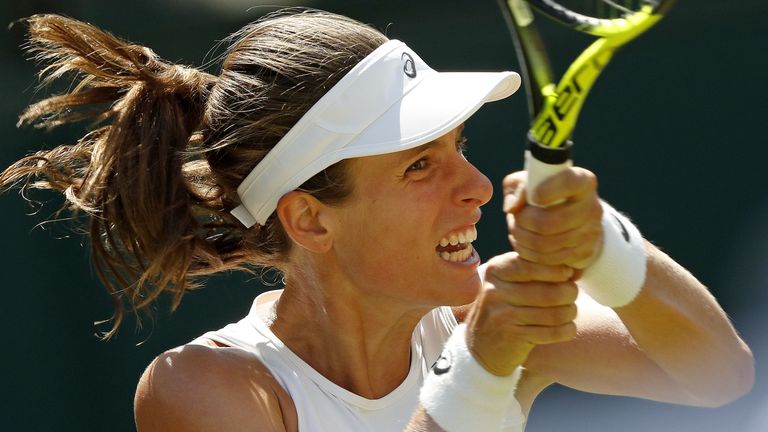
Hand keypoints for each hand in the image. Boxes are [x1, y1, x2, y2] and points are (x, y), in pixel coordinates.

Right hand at [465, 253, 577, 375]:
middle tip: (572, 296)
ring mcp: (502, 315)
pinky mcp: (512, 336)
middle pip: (550, 291)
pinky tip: (566, 328)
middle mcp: (495, 290)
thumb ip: (536, 271)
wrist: (482, 346)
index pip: (535, 264)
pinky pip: (553, 332)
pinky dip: (567, 330)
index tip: (568, 276)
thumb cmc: (506, 308)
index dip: (559, 270)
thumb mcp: (510, 283)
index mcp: (497, 270)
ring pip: (554, 313)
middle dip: (570, 293)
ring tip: (569, 312)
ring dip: (570, 313)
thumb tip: (574, 270)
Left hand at [503, 167, 602, 268]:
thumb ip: (517, 187)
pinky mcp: (585, 253)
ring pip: (545, 244)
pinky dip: (531, 255)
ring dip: (522, 240)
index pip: (569, 183)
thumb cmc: (543, 192)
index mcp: (582, 181)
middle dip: (522, 222)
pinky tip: (526, 245)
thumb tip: (512, 208)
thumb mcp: (528, 181)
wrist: (571, 216)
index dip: (548, 190)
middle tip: (515, 219)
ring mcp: (591, 232)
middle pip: (548, 222)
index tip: (534, 196)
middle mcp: (592, 207)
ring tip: (517, 231)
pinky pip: (549, 261)